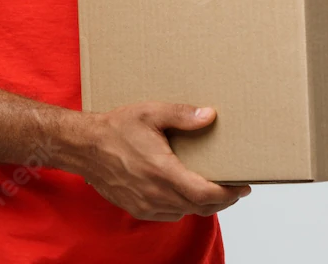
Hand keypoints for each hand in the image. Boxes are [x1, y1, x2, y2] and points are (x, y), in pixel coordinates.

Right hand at [67, 102, 251, 220]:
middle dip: (221, 200)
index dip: (228, 194)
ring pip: (185, 212)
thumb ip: (182, 115)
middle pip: (200, 207)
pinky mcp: (137, 209)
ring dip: (202, 204)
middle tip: (235, 187)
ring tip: (214, 188)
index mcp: (162, 171)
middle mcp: (155, 194)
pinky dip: (183, 206)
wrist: (84, 147)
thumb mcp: (150, 113)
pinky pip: (169, 215)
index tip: (243, 186)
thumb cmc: (115, 129)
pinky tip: (186, 192)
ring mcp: (145, 205)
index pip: (205, 194)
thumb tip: (210, 115)